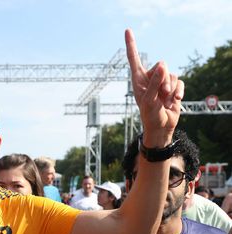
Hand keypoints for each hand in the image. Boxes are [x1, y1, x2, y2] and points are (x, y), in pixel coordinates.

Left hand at [125, 29, 183, 145]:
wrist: (161, 126)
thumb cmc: (150, 115)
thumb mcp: (149, 100)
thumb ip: (155, 82)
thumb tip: (161, 65)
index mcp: (138, 79)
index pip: (134, 58)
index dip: (131, 44)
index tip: (128, 30)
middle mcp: (149, 78)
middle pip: (162, 65)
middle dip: (164, 78)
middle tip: (162, 93)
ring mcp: (161, 82)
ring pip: (172, 73)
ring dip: (171, 87)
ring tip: (166, 99)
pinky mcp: (173, 87)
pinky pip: (180, 81)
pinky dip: (179, 91)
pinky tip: (175, 101)